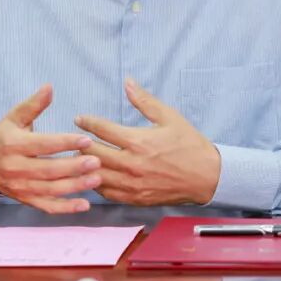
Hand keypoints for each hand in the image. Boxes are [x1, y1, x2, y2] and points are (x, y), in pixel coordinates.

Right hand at [0, 84, 101, 213]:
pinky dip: (65, 208)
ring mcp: (21, 187)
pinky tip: (85, 205)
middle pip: (48, 169)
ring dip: (74, 186)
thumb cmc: (4, 137)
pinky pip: (47, 206)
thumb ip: (33, 104)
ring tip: (96, 179)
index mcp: (14, 145)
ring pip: (50, 189)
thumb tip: (49, 87)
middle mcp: (17, 168)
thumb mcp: (14, 118)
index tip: (86, 139)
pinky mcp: (26, 200)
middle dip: (74, 167)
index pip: (43, 145)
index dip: (64, 143)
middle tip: (96, 162)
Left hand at [75, 78, 220, 205]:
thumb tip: (127, 82)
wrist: (207, 177)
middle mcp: (132, 164)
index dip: (87, 122)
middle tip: (73, 138)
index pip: (102, 130)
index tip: (79, 118)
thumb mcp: (169, 117)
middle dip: (80, 144)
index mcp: (138, 141)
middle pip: (94, 153)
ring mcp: (133, 184)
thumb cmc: (189, 144)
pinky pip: (108, 194)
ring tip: (78, 157)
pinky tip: (93, 176)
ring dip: (85, 166)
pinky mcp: (136, 198)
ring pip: (97, 176)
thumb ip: (144, 101)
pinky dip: (97, 184)